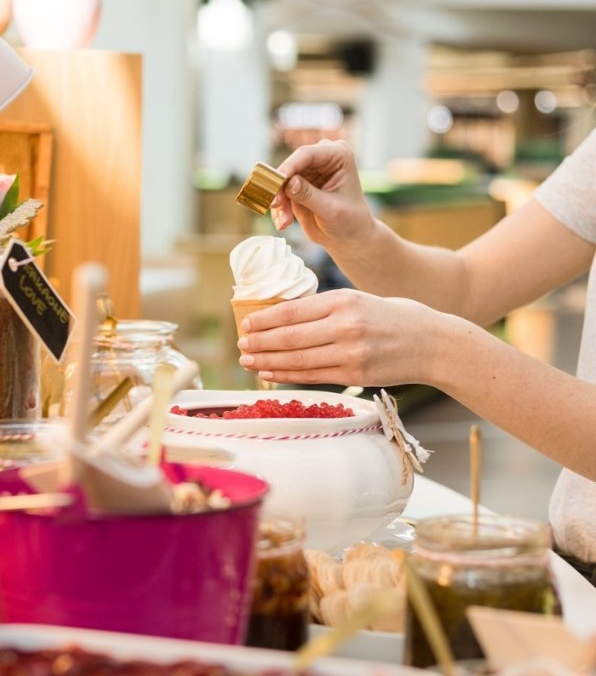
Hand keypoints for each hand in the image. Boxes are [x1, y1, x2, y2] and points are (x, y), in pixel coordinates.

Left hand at [237, 289, 441, 387]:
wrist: (435, 344)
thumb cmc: (396, 317)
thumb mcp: (361, 299)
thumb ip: (328, 308)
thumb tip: (286, 317)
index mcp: (345, 300)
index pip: (293, 311)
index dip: (265, 320)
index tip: (246, 324)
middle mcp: (346, 326)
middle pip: (290, 337)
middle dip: (260, 343)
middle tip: (240, 345)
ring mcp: (351, 353)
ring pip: (298, 359)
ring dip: (268, 361)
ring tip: (248, 361)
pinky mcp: (356, 373)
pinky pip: (313, 376)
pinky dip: (288, 374)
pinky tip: (270, 372)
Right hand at [270, 141, 374, 250]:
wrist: (349, 236)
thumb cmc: (349, 220)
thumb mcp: (330, 209)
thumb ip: (309, 195)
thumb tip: (289, 183)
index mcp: (338, 155)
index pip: (308, 154)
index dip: (290, 166)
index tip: (276, 180)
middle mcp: (321, 158)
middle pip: (291, 165)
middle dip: (280, 186)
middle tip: (275, 204)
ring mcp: (308, 171)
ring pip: (282, 180)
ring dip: (279, 201)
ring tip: (284, 221)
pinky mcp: (297, 185)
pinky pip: (280, 193)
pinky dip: (279, 208)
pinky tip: (284, 223)